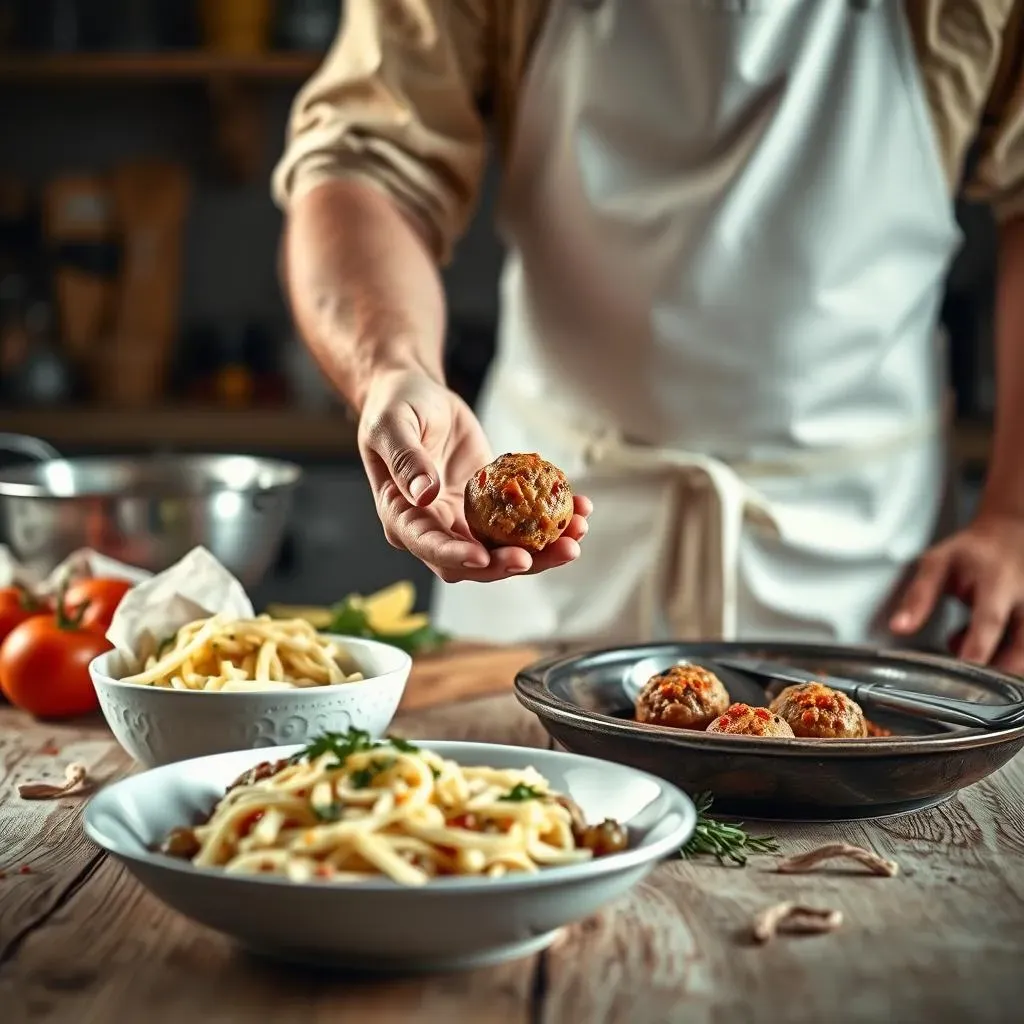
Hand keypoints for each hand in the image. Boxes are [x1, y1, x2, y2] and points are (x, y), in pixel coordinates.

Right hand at [358, 369, 590, 582]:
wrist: (416, 394)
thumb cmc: (393, 407)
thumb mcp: (391, 426)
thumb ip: (405, 461)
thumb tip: (425, 495)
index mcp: (402, 518)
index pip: (431, 547)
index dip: (459, 556)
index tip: (487, 556)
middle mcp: (436, 529)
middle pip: (477, 562)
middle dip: (516, 562)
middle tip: (557, 550)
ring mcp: (466, 521)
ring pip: (505, 549)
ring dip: (544, 549)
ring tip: (578, 532)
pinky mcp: (491, 507)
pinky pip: (522, 522)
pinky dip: (551, 521)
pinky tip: (581, 510)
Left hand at [890, 512, 1023, 671]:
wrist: (1010, 537)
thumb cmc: (971, 552)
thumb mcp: (937, 563)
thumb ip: (919, 596)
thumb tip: (899, 627)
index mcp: (998, 582)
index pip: (990, 620)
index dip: (978, 647)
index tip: (966, 667)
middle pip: (1020, 649)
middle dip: (995, 670)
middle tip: (963, 676)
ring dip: (997, 666)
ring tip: (965, 650)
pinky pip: (1023, 653)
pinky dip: (1002, 659)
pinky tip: (978, 645)